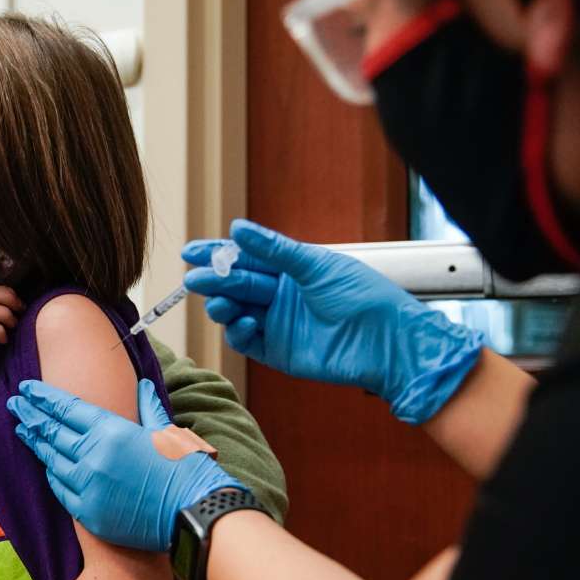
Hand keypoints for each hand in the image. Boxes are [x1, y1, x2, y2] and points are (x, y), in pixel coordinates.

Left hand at [8, 379, 245, 551]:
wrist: (191, 514)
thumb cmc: (183, 470)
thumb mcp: (165, 432)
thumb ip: (147, 407)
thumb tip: (141, 385)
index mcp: (112, 430)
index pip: (67, 408)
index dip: (43, 397)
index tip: (26, 388)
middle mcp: (94, 455)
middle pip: (52, 431)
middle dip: (31, 414)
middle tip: (14, 403)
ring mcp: (87, 484)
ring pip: (51, 458)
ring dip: (35, 442)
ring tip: (21, 428)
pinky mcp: (87, 511)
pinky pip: (60, 488)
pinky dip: (52, 472)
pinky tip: (44, 463)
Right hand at [183, 219, 485, 423]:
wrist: (388, 343)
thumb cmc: (364, 297)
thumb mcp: (317, 265)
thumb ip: (275, 249)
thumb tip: (238, 228)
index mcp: (290, 269)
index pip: (245, 258)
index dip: (217, 253)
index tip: (191, 251)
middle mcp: (280, 295)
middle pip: (237, 284)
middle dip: (215, 280)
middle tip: (196, 279)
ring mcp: (278, 324)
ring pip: (236, 312)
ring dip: (224, 306)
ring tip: (222, 304)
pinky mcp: (278, 352)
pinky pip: (247, 341)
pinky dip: (239, 332)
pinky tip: (246, 323)